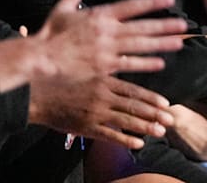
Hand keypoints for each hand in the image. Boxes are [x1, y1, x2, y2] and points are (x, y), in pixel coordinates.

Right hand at [29, 73, 173, 149]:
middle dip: (155, 114)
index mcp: (104, 81)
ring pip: (126, 121)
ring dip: (145, 127)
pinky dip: (125, 139)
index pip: (134, 90)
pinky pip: (109, 135)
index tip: (166, 103)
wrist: (35, 94)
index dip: (152, 97)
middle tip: (171, 120)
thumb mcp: (86, 69)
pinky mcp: (85, 127)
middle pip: (135, 106)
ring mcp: (94, 113)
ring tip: (161, 132)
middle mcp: (102, 96)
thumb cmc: (61, 78)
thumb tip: (123, 62)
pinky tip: (139, 144)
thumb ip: (105, 71)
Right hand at [31, 0, 186, 79]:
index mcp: (99, 15)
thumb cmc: (49, 35)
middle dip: (164, 25)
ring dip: (161, 44)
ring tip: (179, 42)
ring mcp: (107, 50)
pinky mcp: (103, 67)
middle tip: (183, 24)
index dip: (152, 2)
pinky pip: (129, 64)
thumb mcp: (62, 8)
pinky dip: (145, 64)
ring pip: (140, 45)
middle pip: (142, 26)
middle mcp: (107, 31)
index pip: (132, 6)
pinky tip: (160, 63)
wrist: (38, 60)